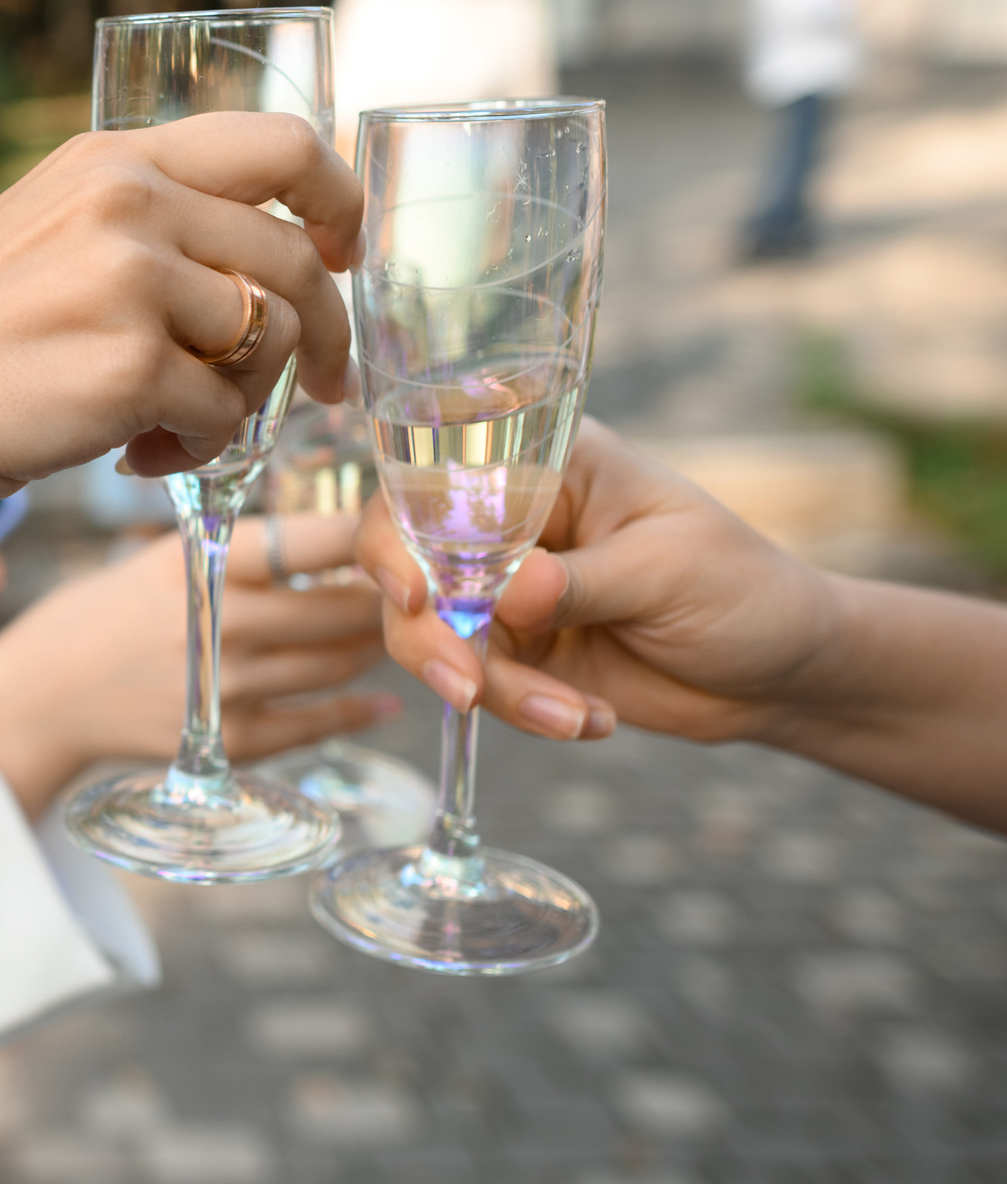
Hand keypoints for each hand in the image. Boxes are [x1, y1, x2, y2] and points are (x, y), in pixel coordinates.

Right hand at [0, 111, 358, 522]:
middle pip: (296, 260)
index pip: (283, 144)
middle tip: (324, 386)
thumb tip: (264, 262)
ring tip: (173, 430)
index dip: (338, 200)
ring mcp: (131, 284)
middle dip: (323, 335)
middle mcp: (128, 203)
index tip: (345, 251)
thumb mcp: (43, 234)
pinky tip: (134, 457)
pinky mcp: (129, 370)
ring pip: (266, 344)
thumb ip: (141, 223)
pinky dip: (198, 450)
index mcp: (111, 160)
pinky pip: (224, 417)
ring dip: (243, 403)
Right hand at [0, 514, 398, 815]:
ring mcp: (227, 687)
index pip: (315, 539)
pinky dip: (358, 710)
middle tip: (423, 589)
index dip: (377, 534)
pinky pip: (317, 724)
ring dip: (375, 648)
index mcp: (204, 562)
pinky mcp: (228, 740)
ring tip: (393, 633)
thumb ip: (243, 551)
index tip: (413, 528)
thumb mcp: (163, 559)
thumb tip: (345, 539)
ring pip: (339, 664)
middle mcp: (221, 622)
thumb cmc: (108, 614)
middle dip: (392, 600)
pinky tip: (380, 700)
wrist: (43, 697)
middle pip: (344, 608)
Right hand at [357, 417, 839, 744]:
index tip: (414, 592)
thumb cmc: (744, 590)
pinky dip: (525, 711)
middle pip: (409, 561)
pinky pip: (479, 683)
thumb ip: (582, 581)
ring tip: (570, 717)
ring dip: (491, 687)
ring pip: (432, 634)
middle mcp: (510, 520)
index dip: (400, 530)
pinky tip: (591, 720)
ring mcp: (504, 589)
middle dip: (430, 632)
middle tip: (469, 687)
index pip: (439, 476)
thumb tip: (509, 593)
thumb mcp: (668, 571)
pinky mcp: (515, 651)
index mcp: (545, 464)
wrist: (782, 674)